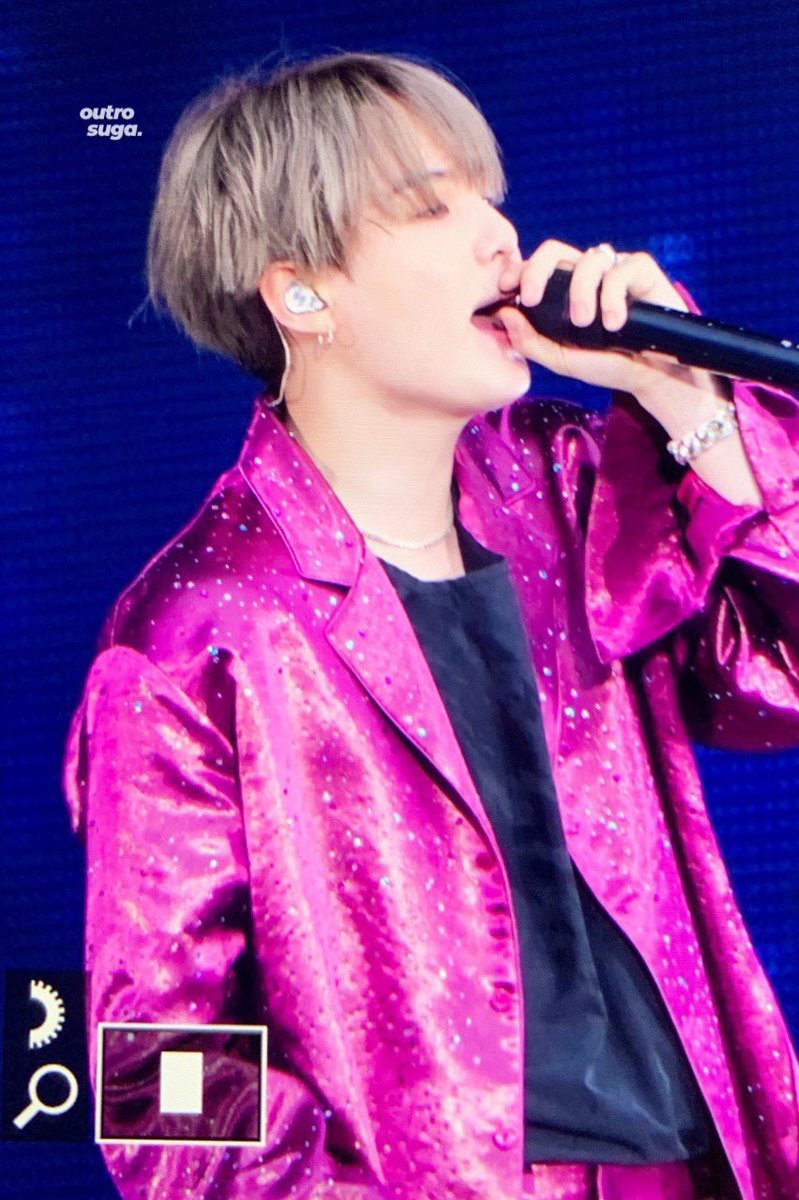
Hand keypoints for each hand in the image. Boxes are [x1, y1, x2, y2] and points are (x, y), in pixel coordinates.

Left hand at [496, 238, 727, 418]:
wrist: (652, 375)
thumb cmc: (607, 364)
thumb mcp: (563, 360)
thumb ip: (531, 341)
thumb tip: (504, 314)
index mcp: (562, 291)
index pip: (535, 269)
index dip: (519, 271)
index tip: (506, 288)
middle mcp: (586, 274)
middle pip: (554, 250)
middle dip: (538, 270)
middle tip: (533, 299)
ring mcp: (613, 269)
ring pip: (588, 260)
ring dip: (581, 291)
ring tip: (586, 323)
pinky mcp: (641, 270)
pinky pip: (621, 269)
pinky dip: (613, 296)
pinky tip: (615, 323)